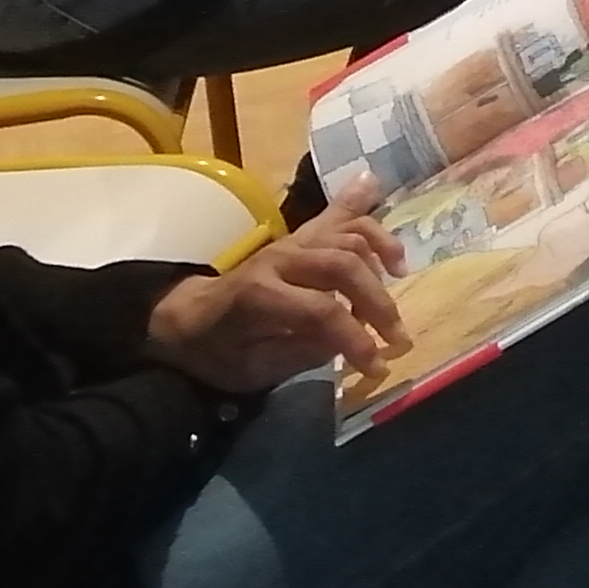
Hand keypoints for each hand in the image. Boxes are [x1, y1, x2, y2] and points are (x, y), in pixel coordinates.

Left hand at [144, 220, 407, 396]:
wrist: (188, 318)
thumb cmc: (218, 351)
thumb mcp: (251, 369)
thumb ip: (300, 353)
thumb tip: (346, 342)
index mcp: (260, 294)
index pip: (321, 310)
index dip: (355, 339)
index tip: (377, 367)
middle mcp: (280, 258)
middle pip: (343, 265)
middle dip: (378, 302)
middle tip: (397, 338)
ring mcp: (293, 242)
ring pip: (348, 235)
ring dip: (382, 261)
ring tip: (401, 288)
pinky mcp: (301, 237)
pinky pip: (343, 218)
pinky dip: (374, 223)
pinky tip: (395, 245)